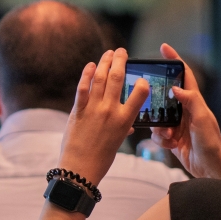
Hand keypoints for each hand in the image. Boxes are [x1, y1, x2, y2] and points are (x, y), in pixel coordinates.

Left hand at [56, 48, 146, 185]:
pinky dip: (87, 74)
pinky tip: (91, 65)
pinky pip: (83, 88)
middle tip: (122, 51)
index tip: (142, 76)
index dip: (142, 82)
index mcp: (125, 120)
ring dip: (105, 62)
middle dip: (120, 61)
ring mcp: (93, 109)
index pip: (140, 94)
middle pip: (117, 79)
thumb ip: (123, 128)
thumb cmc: (101, 158)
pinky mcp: (78, 110)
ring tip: (108, 53)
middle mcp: (110, 111)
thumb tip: (128, 124)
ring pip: (101, 79)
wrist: (80, 168)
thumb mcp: (118, 142)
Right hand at [150, 44, 220, 183]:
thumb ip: (191, 101)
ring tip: (169, 136)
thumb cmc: (211, 144)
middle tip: (152, 108)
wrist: (211, 170)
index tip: (164, 48)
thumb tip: (175, 87)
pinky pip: (158, 134)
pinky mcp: (172, 139)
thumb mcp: (202, 120)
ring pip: (158, 118)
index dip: (175, 61)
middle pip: (165, 97)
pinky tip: (170, 145)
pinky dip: (160, 140)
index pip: (184, 76)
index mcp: (195, 102)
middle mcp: (186, 111)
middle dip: (157, 104)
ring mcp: (178, 125)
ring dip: (159, 128)